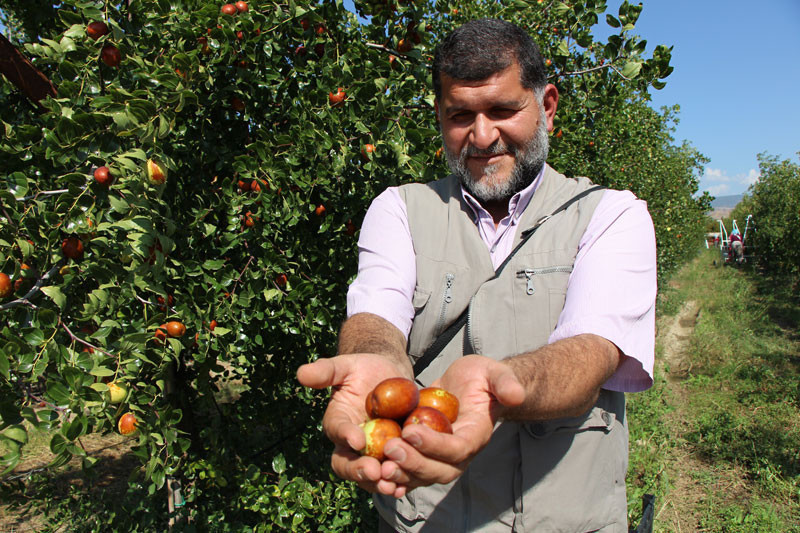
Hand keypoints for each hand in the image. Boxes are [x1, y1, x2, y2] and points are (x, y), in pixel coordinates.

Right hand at [296, 354, 409, 494]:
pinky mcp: (392, 459)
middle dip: (359, 471)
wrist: (390, 378)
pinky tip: (407, 486)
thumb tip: (302, 373)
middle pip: (347, 465)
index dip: (345, 436)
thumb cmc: (364, 370)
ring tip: (393, 483)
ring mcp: (371, 455)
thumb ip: (326, 370)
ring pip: (369, 477)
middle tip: (375, 471)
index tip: (357, 439)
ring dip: (380, 483)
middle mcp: (350, 444)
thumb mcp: (347, 366)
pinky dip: (400, 482)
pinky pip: (393, 476)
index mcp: (338, 422)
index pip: (336, 431)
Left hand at [379, 355, 523, 496]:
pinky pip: (411, 472)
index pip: (457, 448)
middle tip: (390, 448)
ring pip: (422, 476)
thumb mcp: (494, 373)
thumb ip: (506, 383)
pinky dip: (395, 475)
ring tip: (379, 465)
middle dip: (413, 463)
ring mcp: (442, 459)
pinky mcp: (426, 457)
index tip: (410, 430)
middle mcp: (460, 454)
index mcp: (476, 435)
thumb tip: (516, 395)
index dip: (435, 444)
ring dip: (401, 474)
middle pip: (438, 470)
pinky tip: (375, 470)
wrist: (471, 388)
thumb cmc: (483, 379)